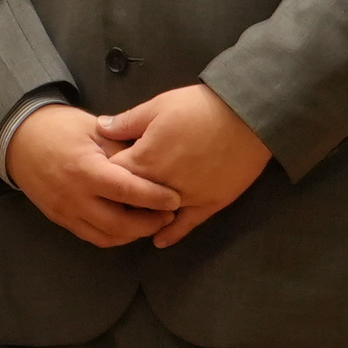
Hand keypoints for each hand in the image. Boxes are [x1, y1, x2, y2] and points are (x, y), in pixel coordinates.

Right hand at [7, 100, 182, 247]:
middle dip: (149, 223)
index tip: (175, 199)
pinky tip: (129, 226)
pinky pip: (92, 236)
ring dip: (133, 234)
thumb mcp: (95, 129)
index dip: (154, 198)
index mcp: (85, 169)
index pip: (127, 190)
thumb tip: (155, 163)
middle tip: (170, 215)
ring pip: (107, 236)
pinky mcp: (60, 219)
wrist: (18, 138)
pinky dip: (114, 236)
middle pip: (119, 223)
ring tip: (153, 222)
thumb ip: (123, 148)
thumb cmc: (59, 127)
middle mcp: (74, 196)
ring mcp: (65, 211)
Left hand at [99, 86, 271, 246]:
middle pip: (130, 201)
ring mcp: (185, 198)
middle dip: (121, 199)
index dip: (104, 174)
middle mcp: (160, 185)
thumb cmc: (200, 108)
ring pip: (155, 216)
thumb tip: (101, 127)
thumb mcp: (159, 106)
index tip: (103, 172)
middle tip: (115, 196)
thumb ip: (128, 121)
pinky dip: (172, 234)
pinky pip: (186, 225)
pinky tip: (160, 240)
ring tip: (134, 216)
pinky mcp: (208, 204)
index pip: (111, 175)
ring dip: (144, 217)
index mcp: (144, 159)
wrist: (247, 117)